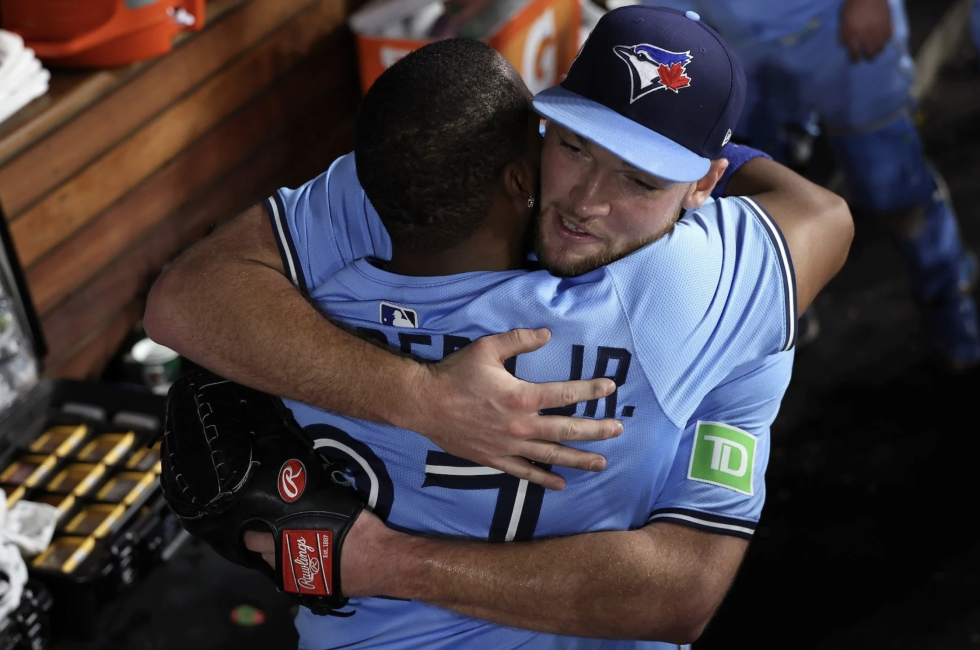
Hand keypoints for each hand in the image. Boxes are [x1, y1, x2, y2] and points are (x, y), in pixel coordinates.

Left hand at [242, 511, 395, 597]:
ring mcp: (297, 578)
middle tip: (269, 532)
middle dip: (260, 543)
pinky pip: (291, 578)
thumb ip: (311, 501)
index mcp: (287, 537)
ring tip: (286, 545)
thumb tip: (298, 487)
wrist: (381, 560)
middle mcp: (286, 560)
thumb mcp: (334, 504)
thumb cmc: (358, 529)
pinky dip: (292, 569)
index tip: (254, 520)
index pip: (253, 538)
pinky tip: (301, 560)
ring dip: (275, 557)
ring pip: (274, 567)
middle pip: (260, 553)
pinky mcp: (310, 590)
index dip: (251, 529)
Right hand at [405, 328, 623, 490]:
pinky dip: (544, 479)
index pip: (566, 394)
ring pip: (551, 456)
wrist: (424, 403)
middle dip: (596, 430)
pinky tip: (561, 483)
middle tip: (618, 430)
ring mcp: (509, 445)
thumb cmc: (455, 373)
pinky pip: (525, 472)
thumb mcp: (487, 348)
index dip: (590, 390)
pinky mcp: (495, 458)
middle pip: (567, 430)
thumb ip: (520, 339)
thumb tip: (547, 334)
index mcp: (521, 396)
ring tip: (601, 463)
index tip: (610, 388)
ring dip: (579, 459)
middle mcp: (520, 425)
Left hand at [839, 0, 892, 61]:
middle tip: (868, 56)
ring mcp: (879, 32)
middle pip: (870, 54)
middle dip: (868, 57)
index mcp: (854, 37)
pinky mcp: (888, 25)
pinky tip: (883, 39)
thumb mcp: (843, 22)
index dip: (855, 59)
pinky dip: (885, 40)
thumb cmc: (852, 7)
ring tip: (876, 50)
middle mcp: (867, 37)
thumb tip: (845, 46)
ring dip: (877, 50)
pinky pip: (888, 38)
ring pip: (881, 48)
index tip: (855, 60)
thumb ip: (844, 35)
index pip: (854, 54)